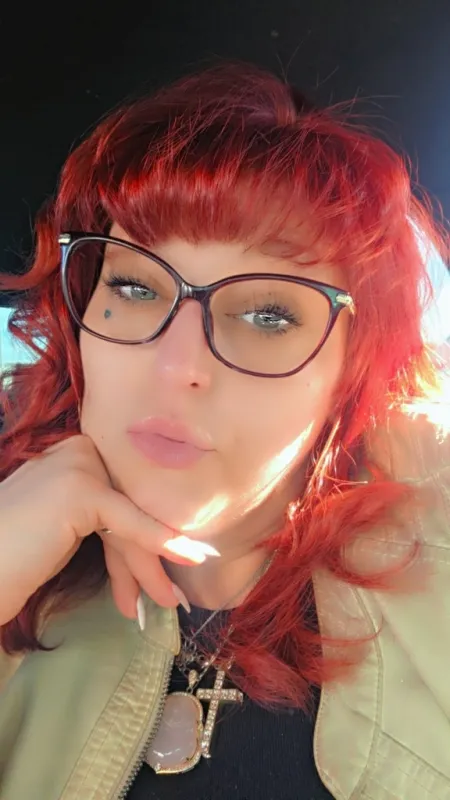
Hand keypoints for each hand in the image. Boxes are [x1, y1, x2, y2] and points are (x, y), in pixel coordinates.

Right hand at [0, 435, 217, 625]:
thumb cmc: (15, 555)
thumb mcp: (67, 525)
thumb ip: (101, 514)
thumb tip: (146, 528)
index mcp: (74, 453)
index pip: (122, 495)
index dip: (141, 538)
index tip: (157, 575)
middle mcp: (78, 449)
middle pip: (129, 506)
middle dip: (147, 556)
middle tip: (170, 596)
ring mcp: (78, 466)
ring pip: (130, 519)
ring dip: (150, 565)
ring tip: (172, 600)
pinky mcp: (81, 491)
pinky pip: (129, 523)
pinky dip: (160, 540)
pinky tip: (190, 554)